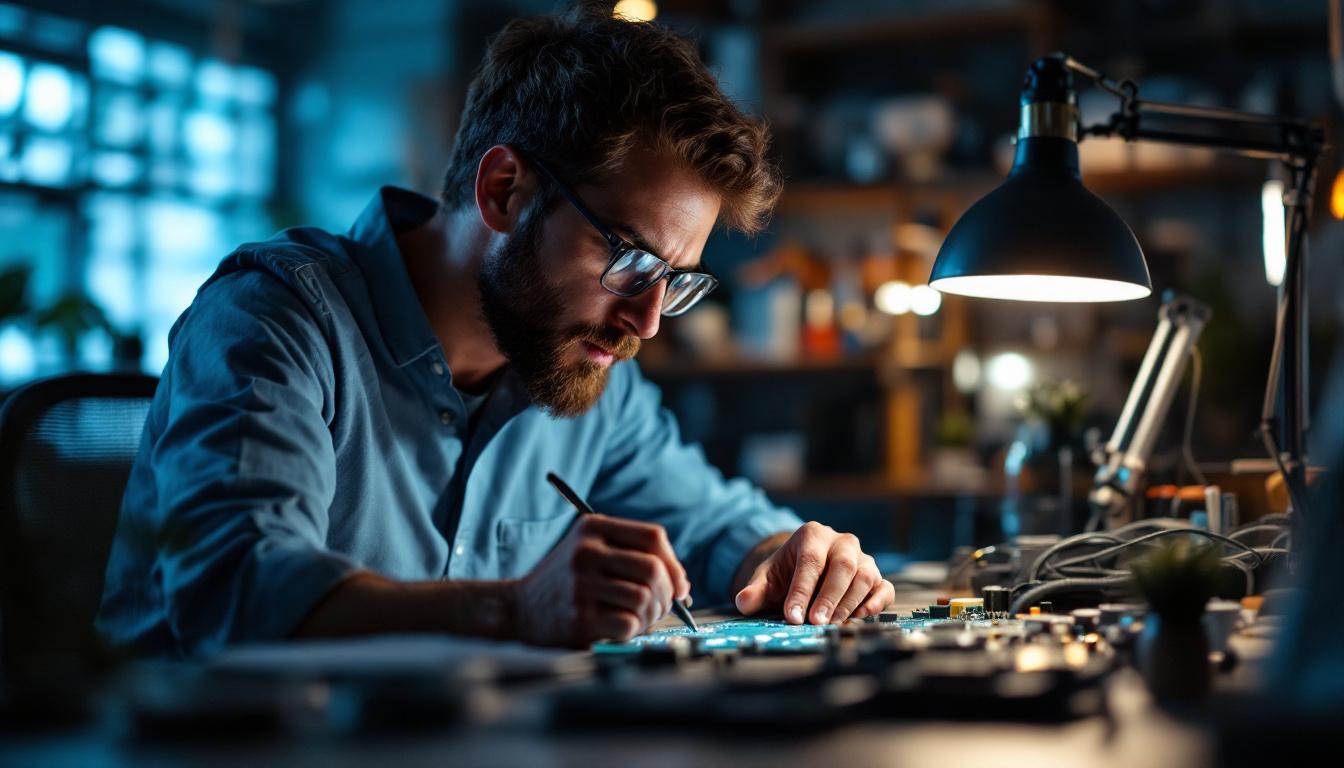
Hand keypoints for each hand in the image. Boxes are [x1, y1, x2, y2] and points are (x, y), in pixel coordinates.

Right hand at [512, 514, 690, 647]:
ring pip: (644, 599)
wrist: (518, 609)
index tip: (678, 585)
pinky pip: (629, 625)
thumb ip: (635, 558)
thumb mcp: (592, 551)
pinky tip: (618, 628)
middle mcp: (585, 551)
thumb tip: (682, 586)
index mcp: (593, 527)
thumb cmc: (567, 582)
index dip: (674, 564)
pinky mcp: (579, 618)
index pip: (653, 537)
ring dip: (650, 615)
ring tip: (638, 619)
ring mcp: (580, 584)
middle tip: (659, 607)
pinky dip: (633, 631)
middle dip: (666, 594)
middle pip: (653, 569)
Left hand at [734, 522, 892, 624]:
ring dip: (850, 602)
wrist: (807, 568)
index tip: (792, 616)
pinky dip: (876, 603)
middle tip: (816, 622)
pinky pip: (883, 588)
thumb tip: (744, 602)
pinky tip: (860, 617)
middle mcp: (842, 542)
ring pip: (865, 576)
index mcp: (813, 534)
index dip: (801, 590)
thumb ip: (755, 589)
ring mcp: (863, 558)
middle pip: (842, 566)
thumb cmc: (788, 571)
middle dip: (829, 596)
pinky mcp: (877, 577)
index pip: (809, 562)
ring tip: (832, 624)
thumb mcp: (767, 577)